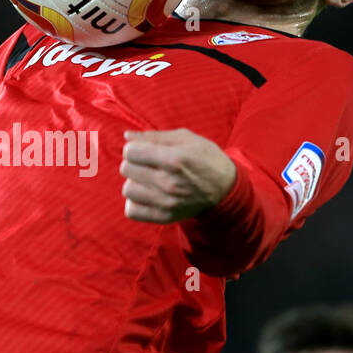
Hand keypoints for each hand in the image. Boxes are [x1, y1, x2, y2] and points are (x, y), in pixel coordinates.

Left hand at [120, 128, 236, 223]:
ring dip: (135, 182)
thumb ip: (154, 136)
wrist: (225, 189)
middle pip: (126, 169)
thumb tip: (127, 136)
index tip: (143, 150)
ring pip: (127, 190)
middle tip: (148, 164)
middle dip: (134, 163)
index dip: (134, 148)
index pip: (130, 152)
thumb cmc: (206, 158)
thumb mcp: (186, 139)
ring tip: (149, 180)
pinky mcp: (164, 217)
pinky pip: (132, 210)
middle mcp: (168, 182)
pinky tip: (147, 195)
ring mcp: (166, 202)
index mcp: (174, 159)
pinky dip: (135, 202)